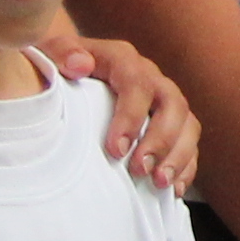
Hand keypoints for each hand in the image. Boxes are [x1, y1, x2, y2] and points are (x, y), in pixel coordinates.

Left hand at [48, 34, 199, 192]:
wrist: (66, 71)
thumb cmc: (56, 67)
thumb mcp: (50, 51)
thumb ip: (60, 52)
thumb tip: (79, 65)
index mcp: (122, 60)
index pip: (137, 83)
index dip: (131, 117)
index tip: (115, 150)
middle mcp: (150, 78)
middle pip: (173, 104)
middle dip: (161, 140)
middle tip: (141, 170)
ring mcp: (162, 102)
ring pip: (187, 124)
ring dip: (178, 155)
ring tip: (160, 182)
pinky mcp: (169, 124)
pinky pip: (189, 143)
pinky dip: (186, 166)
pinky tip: (174, 189)